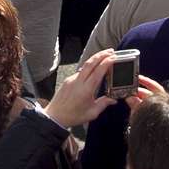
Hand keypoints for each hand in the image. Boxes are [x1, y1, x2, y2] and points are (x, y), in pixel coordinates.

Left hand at [45, 51, 162, 130]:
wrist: (55, 116)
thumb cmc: (73, 116)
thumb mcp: (92, 113)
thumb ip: (103, 104)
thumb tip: (113, 99)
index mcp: (86, 89)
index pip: (98, 71)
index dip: (106, 62)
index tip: (114, 57)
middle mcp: (78, 81)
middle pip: (90, 63)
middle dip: (101, 55)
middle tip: (111, 51)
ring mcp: (72, 79)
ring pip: (85, 65)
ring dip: (95, 59)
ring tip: (104, 57)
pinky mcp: (68, 80)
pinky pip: (80, 71)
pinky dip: (88, 67)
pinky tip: (94, 69)